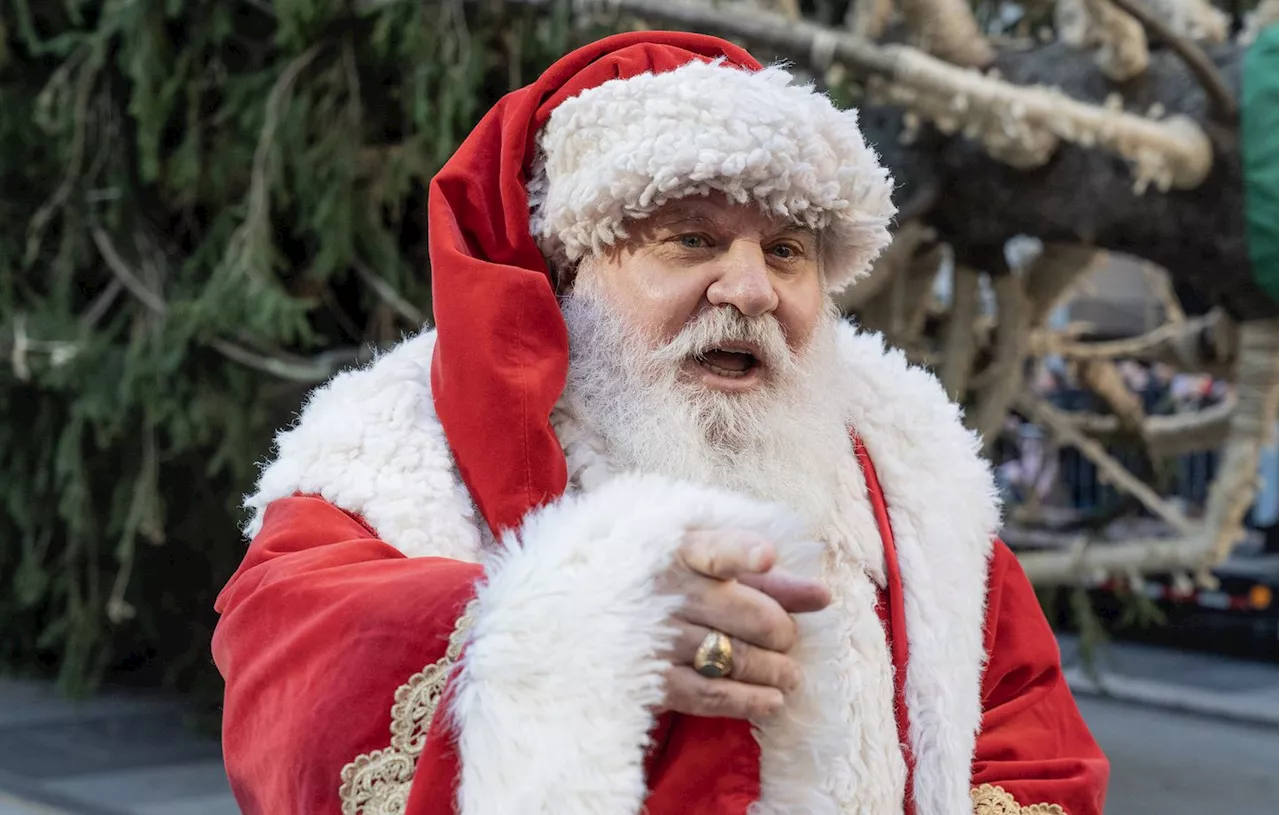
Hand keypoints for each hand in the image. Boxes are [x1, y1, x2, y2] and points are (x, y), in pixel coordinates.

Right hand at [657, 530, 830, 720]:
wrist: (590, 613)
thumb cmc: (663, 583)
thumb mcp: (706, 566)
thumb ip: (764, 579)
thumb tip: (822, 597)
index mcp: (681, 551)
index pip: (716, 550)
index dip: (742, 553)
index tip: (765, 557)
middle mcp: (670, 592)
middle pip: (749, 615)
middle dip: (780, 632)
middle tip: (786, 639)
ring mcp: (660, 637)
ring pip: (737, 658)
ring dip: (775, 671)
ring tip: (790, 677)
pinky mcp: (653, 678)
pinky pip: (712, 694)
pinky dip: (749, 700)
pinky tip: (771, 701)